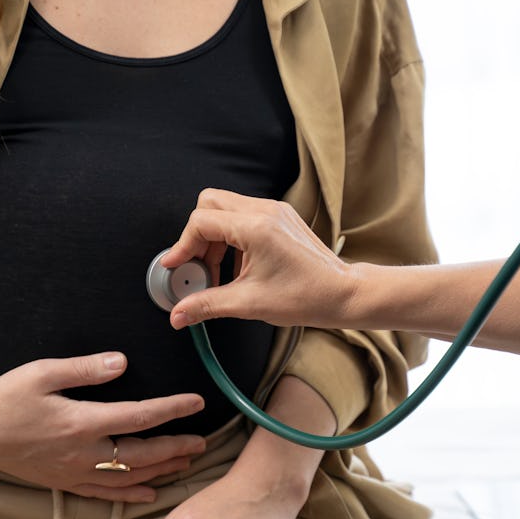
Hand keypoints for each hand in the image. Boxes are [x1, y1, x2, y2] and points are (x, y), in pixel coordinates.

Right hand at [0, 350, 205, 502]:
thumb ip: (85, 369)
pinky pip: (105, 493)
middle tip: (204, 442)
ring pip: (129, 477)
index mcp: (81, 423)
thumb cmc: (5, 398)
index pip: (139, 417)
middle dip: (176, 448)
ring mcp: (75, 472)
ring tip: (186, 462)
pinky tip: (151, 492)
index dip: (171, 409)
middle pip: (142, 454)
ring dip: (161, 471)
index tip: (197, 402)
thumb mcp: (42, 373)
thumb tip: (122, 362)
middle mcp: (83, 453)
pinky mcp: (65, 483)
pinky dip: (131, 494)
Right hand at [161, 189, 355, 329]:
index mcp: (256, 227)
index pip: (201, 221)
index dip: (182, 245)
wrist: (343, 294)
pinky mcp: (281, 217)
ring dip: (214, 238)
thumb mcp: (249, 303)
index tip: (176, 267)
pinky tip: (238, 267)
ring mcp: (275, 211)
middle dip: (197, 236)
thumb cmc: (306, 297)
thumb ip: (208, 305)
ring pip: (226, 208)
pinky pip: (244, 216)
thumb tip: (178, 315)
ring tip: (219, 272)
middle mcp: (265, 210)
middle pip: (210, 203)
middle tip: (199, 267)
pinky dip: (232, 238)